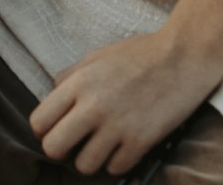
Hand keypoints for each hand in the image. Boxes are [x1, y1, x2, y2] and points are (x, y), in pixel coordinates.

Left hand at [30, 29, 222, 177]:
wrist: (184, 56)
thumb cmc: (141, 54)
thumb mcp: (98, 56)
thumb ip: (71, 76)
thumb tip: (52, 96)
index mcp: (79, 83)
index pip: (39, 122)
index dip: (45, 130)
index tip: (58, 129)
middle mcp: (93, 106)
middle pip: (53, 149)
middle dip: (61, 150)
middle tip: (75, 143)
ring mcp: (117, 126)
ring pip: (84, 166)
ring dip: (91, 159)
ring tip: (103, 145)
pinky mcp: (141, 142)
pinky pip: (115, 169)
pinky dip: (118, 162)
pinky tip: (125, 146)